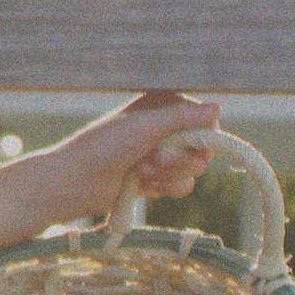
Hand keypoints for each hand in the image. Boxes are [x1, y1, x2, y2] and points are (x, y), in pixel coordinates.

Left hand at [45, 91, 222, 225]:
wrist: (76, 183)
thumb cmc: (103, 146)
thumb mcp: (144, 126)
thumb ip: (182, 117)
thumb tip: (218, 108)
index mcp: (161, 107)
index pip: (204, 120)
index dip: (201, 136)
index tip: (189, 142)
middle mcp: (165, 128)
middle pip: (203, 149)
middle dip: (179, 158)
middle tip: (153, 156)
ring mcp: (161, 155)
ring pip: (194, 170)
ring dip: (168, 174)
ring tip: (140, 170)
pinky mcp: (157, 179)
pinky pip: (182, 187)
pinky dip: (164, 188)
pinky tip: (141, 184)